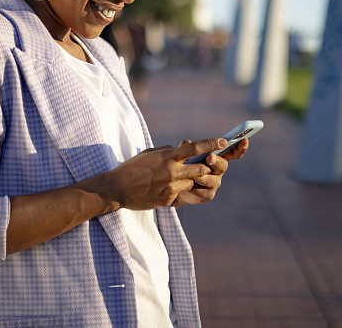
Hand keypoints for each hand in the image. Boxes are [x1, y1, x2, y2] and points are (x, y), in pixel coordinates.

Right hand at [102, 138, 226, 209]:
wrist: (118, 189)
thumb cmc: (133, 167)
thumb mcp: (150, 153)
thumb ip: (168, 151)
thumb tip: (179, 149)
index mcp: (167, 157)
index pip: (194, 148)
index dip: (211, 144)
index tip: (223, 141)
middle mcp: (172, 172)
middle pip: (201, 168)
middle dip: (205, 166)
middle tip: (206, 164)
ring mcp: (171, 187)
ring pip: (192, 183)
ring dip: (189, 180)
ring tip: (174, 178)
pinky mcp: (168, 199)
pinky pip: (180, 193)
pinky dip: (177, 190)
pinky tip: (162, 188)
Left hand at [171, 138, 249, 207]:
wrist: (173, 185)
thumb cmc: (182, 165)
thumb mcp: (183, 153)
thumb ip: (187, 147)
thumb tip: (187, 143)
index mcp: (217, 156)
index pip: (232, 151)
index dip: (240, 147)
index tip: (244, 140)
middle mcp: (219, 169)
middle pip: (223, 165)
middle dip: (217, 161)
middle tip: (209, 157)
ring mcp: (215, 182)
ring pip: (212, 179)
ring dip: (202, 175)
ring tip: (192, 174)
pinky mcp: (208, 194)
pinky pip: (204, 191)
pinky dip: (195, 187)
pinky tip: (187, 185)